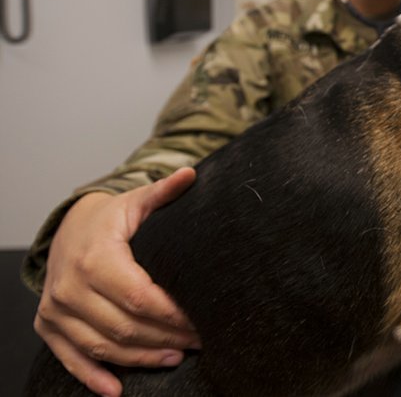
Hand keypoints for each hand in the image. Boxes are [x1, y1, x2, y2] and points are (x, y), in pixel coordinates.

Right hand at [34, 167, 200, 396]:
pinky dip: (93, 377)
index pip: (140, 297)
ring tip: (175, 358)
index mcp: (96, 257)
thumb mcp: (137, 201)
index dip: (172, 315)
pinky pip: (70, 358)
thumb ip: (164, 192)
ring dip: (141, 358)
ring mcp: (56, 309)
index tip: (200, 320)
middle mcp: (70, 287)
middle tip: (198, 341)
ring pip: (102, 346)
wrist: (68, 228)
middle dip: (165, 338)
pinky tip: (118, 390)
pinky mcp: (48, 325)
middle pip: (124, 326)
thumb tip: (190, 175)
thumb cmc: (111, 219)